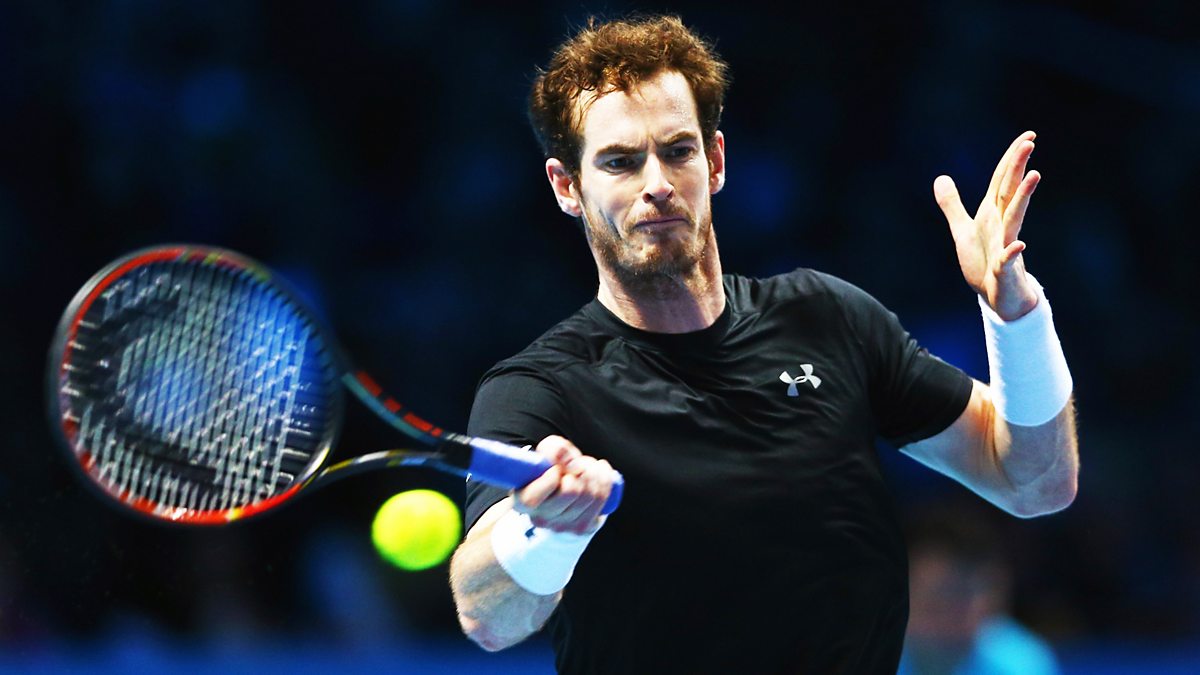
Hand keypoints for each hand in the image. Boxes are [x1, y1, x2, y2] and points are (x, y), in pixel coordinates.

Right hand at [512, 435, 615, 534]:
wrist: (563, 492)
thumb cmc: (549, 471)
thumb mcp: (547, 455)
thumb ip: (553, 450)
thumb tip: (565, 457)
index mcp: (522, 502)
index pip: (534, 497)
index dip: (551, 478)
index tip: (556, 467)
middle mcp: (541, 519)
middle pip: (570, 491)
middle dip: (579, 469)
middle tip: (577, 463)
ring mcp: (563, 526)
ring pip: (589, 494)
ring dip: (593, 472)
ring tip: (587, 466)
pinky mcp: (583, 527)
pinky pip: (601, 498)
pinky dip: (604, 479)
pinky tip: (599, 471)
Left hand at [934, 131, 1041, 320]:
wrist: (997, 296)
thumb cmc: (984, 262)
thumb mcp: (962, 229)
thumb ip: (952, 204)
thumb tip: (940, 177)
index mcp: (992, 213)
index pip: (1003, 180)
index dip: (1011, 158)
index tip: (1028, 136)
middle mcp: (1002, 224)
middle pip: (1010, 191)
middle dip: (1018, 166)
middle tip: (1031, 142)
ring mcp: (1006, 244)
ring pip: (1014, 217)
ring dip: (1023, 197)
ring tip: (1034, 176)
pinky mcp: (1004, 267)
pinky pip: (1008, 259)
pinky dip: (1013, 252)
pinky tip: (1019, 246)